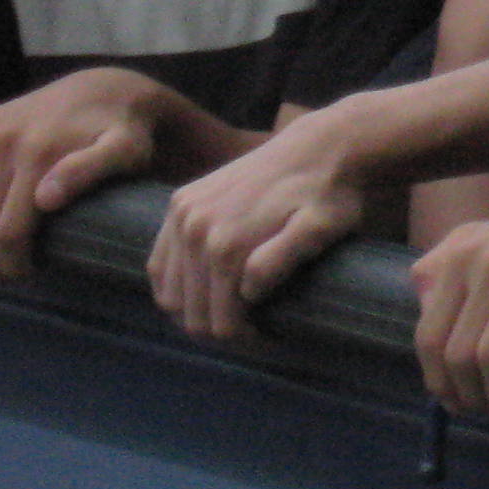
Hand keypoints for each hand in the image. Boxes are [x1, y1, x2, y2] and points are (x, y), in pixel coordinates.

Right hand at [0, 67, 181, 283]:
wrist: (102, 89)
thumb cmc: (121, 131)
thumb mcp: (124, 150)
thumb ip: (89, 171)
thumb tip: (45, 199)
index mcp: (36, 151)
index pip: (7, 230)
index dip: (12, 263)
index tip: (25, 276)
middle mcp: (0, 139)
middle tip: (5, 276)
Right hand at [149, 107, 371, 340]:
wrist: (320, 146)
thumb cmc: (329, 195)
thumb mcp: (321, 229)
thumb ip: (282, 260)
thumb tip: (247, 292)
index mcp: (225, 245)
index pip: (221, 324)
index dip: (247, 342)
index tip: (271, 338)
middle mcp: (193, 229)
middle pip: (191, 314)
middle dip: (222, 331)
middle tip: (255, 332)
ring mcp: (181, 214)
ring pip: (170, 294)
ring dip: (197, 311)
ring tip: (233, 313)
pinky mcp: (178, 202)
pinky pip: (159, 263)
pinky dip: (176, 286)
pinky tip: (204, 291)